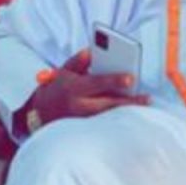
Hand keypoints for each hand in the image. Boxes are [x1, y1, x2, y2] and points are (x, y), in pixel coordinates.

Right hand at [30, 49, 149, 123]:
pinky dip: (119, 121)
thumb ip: (77, 62)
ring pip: (108, 118)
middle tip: (146, 98)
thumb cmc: (55, 90)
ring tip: (143, 105)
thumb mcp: (62, 72)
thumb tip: (90, 51)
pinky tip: (132, 116)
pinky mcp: (85, 133)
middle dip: (128, 102)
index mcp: (73, 89)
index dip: (114, 80)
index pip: (96, 83)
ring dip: (126, 113)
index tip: (131, 78)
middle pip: (107, 104)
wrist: (38, 116)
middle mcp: (78, 107)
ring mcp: (82, 122)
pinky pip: (105, 126)